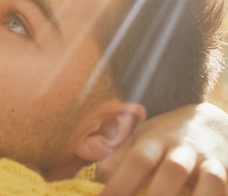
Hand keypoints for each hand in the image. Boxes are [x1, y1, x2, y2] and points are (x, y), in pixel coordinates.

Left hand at [96, 103, 227, 195]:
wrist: (211, 122)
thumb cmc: (166, 136)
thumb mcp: (140, 138)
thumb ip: (117, 156)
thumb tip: (95, 173)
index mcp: (156, 138)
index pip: (138, 159)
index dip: (122, 182)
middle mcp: (185, 149)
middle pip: (174, 170)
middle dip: (157, 195)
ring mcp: (212, 162)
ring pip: (211, 182)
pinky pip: (227, 190)